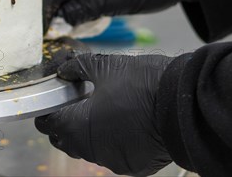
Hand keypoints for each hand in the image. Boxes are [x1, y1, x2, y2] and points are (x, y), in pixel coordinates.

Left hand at [35, 54, 173, 176]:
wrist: (184, 104)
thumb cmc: (141, 83)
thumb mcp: (104, 65)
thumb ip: (77, 67)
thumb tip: (63, 69)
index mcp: (77, 127)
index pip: (48, 123)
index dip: (47, 110)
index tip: (52, 99)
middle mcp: (91, 150)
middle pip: (65, 140)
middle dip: (65, 122)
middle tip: (75, 103)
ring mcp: (113, 162)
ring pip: (89, 150)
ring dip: (87, 133)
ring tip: (99, 111)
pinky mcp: (133, 167)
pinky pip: (112, 155)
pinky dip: (111, 142)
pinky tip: (120, 123)